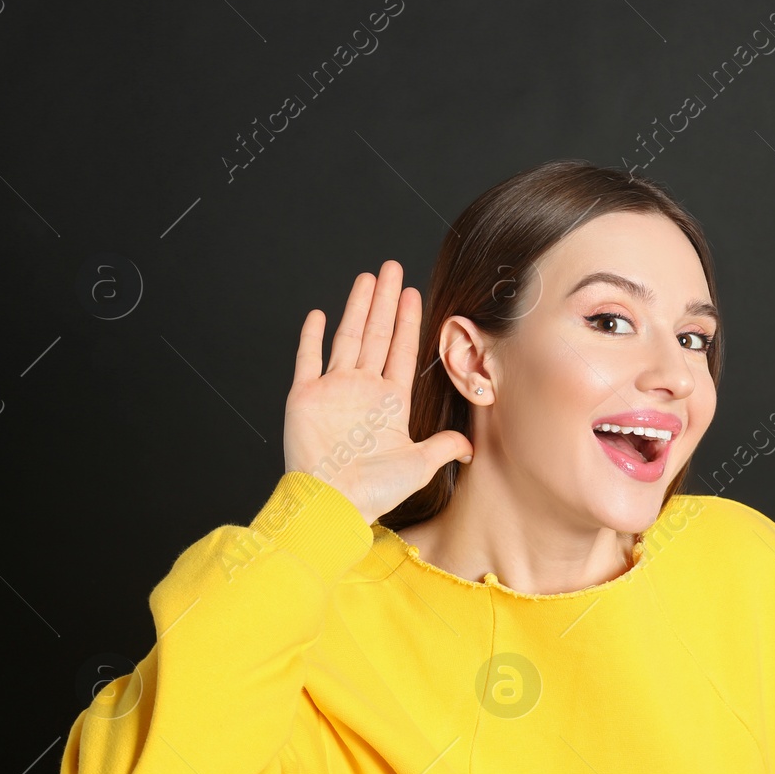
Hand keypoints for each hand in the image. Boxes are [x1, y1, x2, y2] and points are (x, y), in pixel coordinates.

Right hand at [284, 260, 472, 524]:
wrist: (332, 504)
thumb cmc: (373, 491)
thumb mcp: (419, 465)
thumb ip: (443, 446)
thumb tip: (470, 445)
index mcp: (389, 402)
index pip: (401, 350)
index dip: (407, 322)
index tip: (414, 294)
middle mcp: (362, 390)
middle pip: (376, 334)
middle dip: (385, 301)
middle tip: (392, 269)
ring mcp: (333, 391)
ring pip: (348, 337)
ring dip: (357, 307)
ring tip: (367, 278)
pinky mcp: (304, 397)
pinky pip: (307, 359)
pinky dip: (311, 337)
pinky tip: (319, 314)